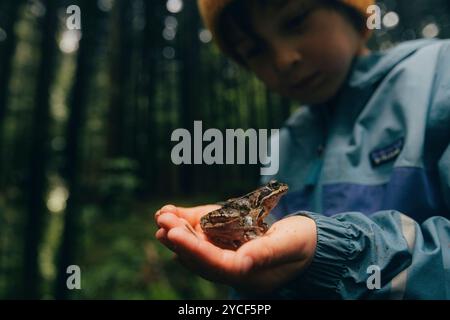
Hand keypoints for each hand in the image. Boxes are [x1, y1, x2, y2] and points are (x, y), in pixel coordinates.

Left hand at [155, 204, 316, 293]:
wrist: (309, 242)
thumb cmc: (303, 244)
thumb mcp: (289, 246)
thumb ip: (266, 254)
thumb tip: (242, 263)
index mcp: (248, 276)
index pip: (215, 265)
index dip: (193, 250)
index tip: (173, 233)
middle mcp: (234, 268)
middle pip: (201, 257)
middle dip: (180, 239)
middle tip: (162, 220)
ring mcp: (230, 256)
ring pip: (198, 247)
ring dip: (180, 232)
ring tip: (162, 215)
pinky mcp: (229, 243)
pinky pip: (204, 237)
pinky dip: (190, 225)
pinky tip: (175, 212)